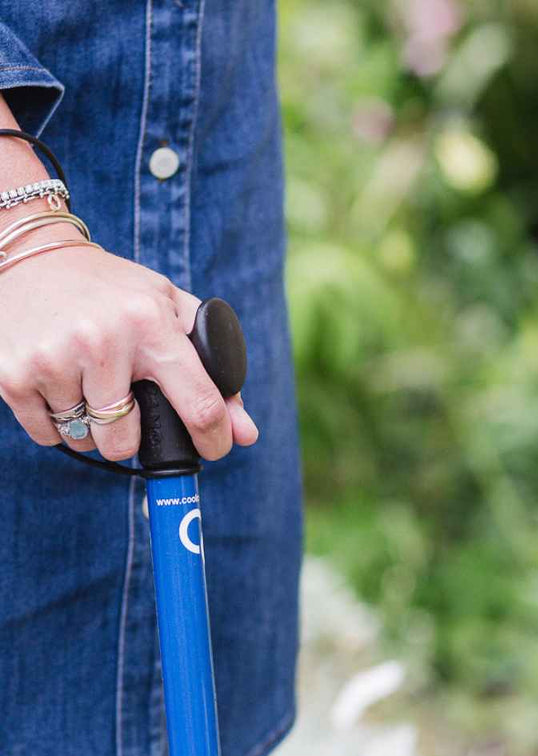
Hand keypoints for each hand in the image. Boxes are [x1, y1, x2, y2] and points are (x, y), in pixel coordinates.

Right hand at [0, 223, 257, 460]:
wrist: (31, 256)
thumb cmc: (113, 291)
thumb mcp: (168, 310)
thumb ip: (215, 370)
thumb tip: (246, 435)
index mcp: (150, 323)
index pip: (199, 405)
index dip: (214, 440)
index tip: (214, 449)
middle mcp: (102, 341)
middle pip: (127, 442)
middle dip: (130, 435)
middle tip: (121, 401)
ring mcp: (53, 359)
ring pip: (85, 442)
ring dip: (90, 428)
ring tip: (85, 383)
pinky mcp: (13, 375)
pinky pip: (48, 436)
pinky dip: (57, 423)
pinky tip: (57, 382)